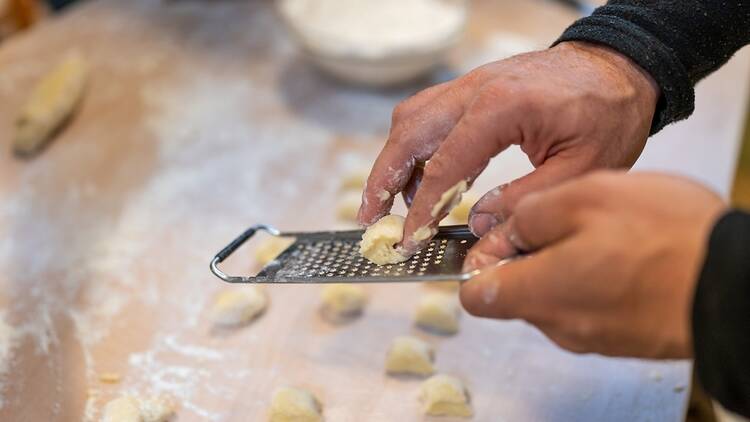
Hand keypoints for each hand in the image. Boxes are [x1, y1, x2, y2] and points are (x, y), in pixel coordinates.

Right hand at [357, 41, 659, 255]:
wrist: (619, 68)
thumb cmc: (608, 114)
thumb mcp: (581, 169)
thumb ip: (524, 201)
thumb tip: (476, 226)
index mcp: (501, 108)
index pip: (443, 165)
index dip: (421, 209)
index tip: (408, 240)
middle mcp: (476, 89)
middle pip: (409, 132)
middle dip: (382, 178)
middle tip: (370, 218)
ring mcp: (471, 84)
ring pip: (411, 118)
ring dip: (394, 160)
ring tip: (392, 203)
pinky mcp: (474, 88)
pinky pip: (428, 113)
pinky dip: (415, 146)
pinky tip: (423, 178)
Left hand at [460, 171, 726, 358]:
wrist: (735, 283)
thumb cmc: (667, 238)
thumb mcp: (584, 197)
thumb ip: (527, 214)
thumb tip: (501, 228)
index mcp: (537, 292)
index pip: (473, 293)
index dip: (478, 258)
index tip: (499, 232)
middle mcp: (558, 325)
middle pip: (514, 292)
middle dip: (527, 254)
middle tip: (562, 219)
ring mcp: (591, 335)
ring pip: (553, 295)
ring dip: (564, 261)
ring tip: (603, 231)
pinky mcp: (621, 336)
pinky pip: (588, 304)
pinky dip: (594, 277)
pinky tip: (625, 252)